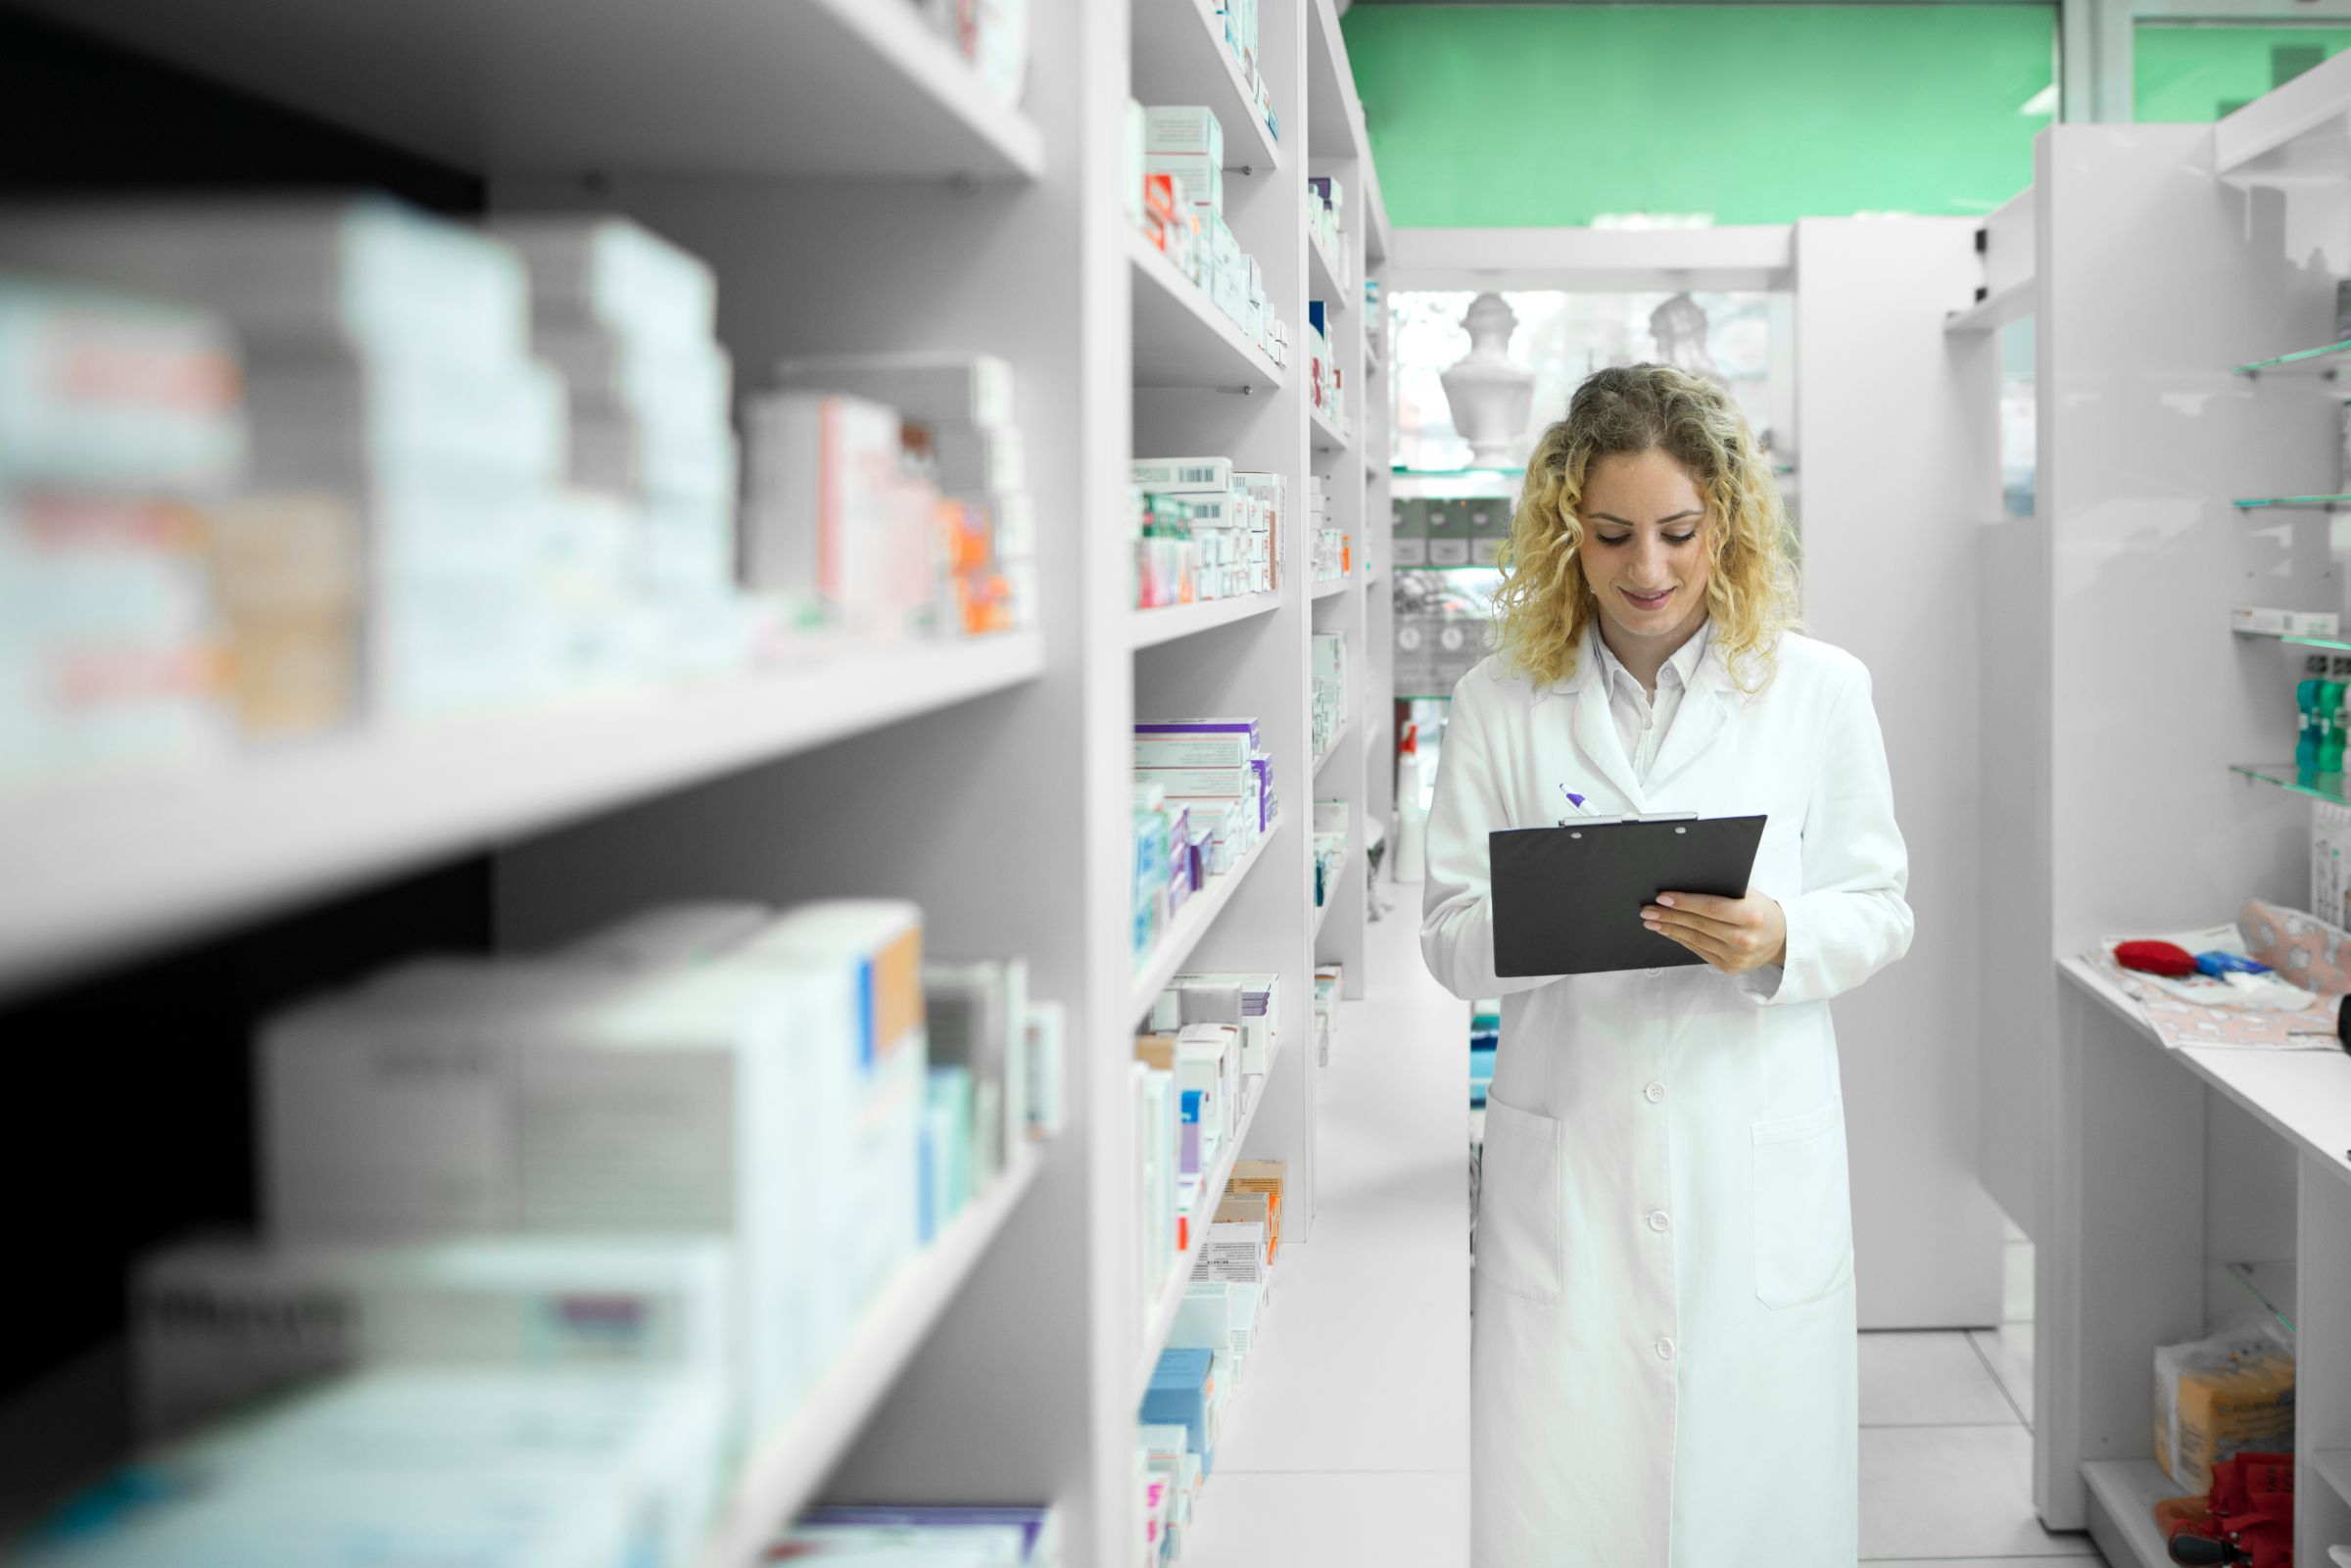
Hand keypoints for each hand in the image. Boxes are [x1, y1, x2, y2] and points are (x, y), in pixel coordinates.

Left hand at [1641, 889, 1786, 975]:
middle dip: (1669, 916)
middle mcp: (1744, 938)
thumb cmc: (1761, 911)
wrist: (1782, 938)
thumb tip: (1684, 885)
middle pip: (1698, 925)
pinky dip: (1681, 940)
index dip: (1684, 903)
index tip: (1662, 898)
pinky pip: (1699, 951)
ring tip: (1652, 921)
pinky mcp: (1729, 967)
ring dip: (1670, 929)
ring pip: (1695, 940)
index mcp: (1750, 916)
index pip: (1710, 908)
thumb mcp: (1749, 895)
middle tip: (1648, 910)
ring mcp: (1736, 956)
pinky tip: (1669, 931)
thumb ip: (1722, 892)